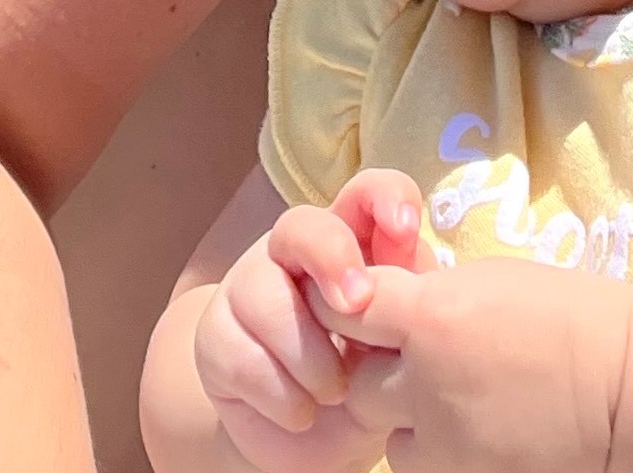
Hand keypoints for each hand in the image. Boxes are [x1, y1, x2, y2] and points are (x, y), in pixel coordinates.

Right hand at [196, 172, 429, 472]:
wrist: (309, 439)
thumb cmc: (366, 381)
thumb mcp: (398, 348)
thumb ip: (408, 309)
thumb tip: (417, 291)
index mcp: (350, 243)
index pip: (366, 194)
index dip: (384, 197)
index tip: (405, 227)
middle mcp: (293, 254)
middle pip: (300, 225)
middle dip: (331, 257)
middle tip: (357, 304)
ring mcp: (247, 288)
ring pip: (264, 295)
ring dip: (309, 355)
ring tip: (334, 393)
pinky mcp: (215, 336)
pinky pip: (241, 355)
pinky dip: (281, 394)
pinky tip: (301, 414)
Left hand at [331, 255, 632, 472]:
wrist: (632, 386)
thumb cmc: (572, 319)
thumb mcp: (490, 283)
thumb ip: (430, 300)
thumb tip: (390, 308)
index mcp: (435, 318)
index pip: (347, 309)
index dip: (345, 308)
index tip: (359, 309)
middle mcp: (429, 383)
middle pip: (359, 384)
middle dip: (378, 374)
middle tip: (414, 363)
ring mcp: (449, 441)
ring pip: (390, 438)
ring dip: (406, 422)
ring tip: (456, 402)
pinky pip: (427, 468)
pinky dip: (439, 453)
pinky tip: (477, 431)